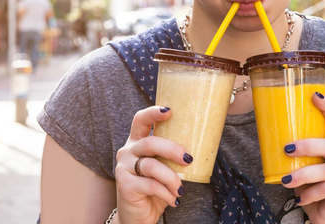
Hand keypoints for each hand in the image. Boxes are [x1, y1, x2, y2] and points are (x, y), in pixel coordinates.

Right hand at [114, 106, 190, 223]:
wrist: (137, 215)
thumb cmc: (154, 187)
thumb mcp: (162, 167)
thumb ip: (170, 156)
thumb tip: (200, 147)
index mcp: (136, 142)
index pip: (140, 120)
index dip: (153, 113)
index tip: (169, 111)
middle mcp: (127, 151)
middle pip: (150, 143)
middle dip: (172, 149)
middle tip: (188, 158)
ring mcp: (123, 168)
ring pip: (151, 166)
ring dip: (171, 178)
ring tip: (180, 190)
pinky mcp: (125, 185)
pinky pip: (150, 185)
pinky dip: (166, 193)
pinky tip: (174, 200)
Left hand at [281, 93, 324, 223]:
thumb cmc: (316, 185)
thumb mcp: (307, 165)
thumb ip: (300, 153)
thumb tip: (272, 137)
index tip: (314, 96)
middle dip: (307, 145)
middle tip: (287, 149)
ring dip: (302, 175)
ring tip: (286, 180)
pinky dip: (310, 194)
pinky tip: (300, 199)